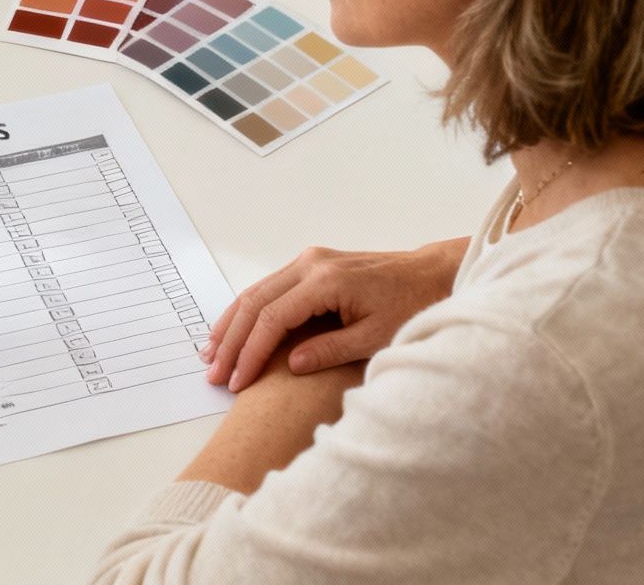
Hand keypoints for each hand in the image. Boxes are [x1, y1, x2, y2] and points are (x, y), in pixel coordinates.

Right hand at [201, 237, 466, 391]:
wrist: (431, 275)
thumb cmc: (411, 306)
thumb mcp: (376, 337)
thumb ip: (331, 350)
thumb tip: (290, 364)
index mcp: (325, 281)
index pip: (273, 318)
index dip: (251, 352)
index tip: (238, 381)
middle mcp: (310, 265)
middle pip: (254, 302)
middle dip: (231, 341)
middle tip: (214, 373)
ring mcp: (308, 262)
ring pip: (255, 293)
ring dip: (232, 325)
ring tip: (212, 354)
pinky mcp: (310, 267)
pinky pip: (268, 289)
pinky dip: (248, 313)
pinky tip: (234, 331)